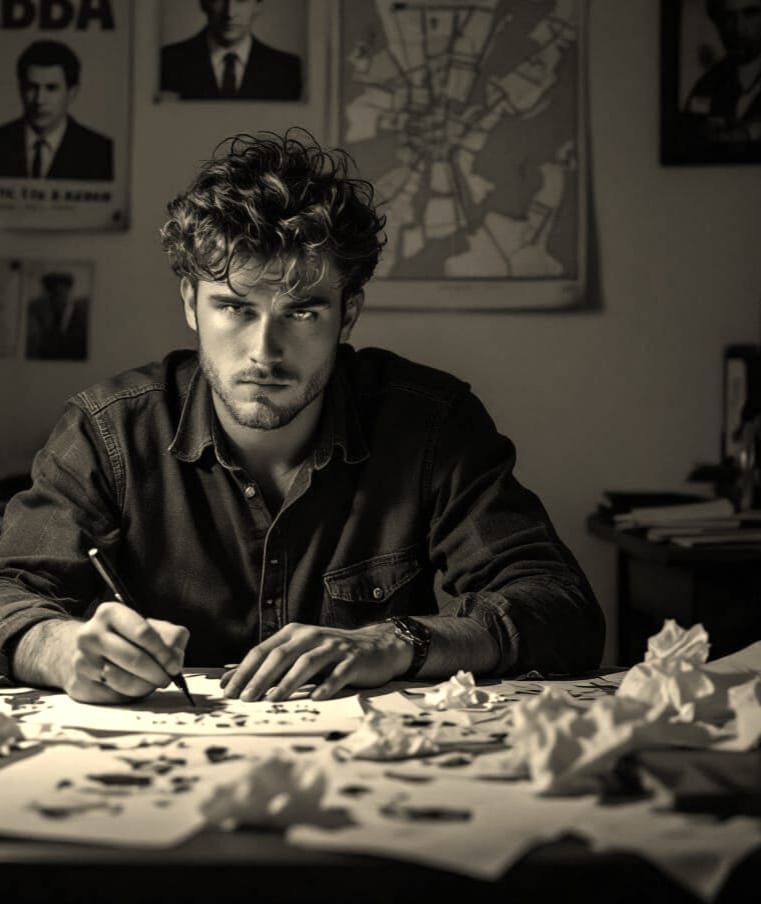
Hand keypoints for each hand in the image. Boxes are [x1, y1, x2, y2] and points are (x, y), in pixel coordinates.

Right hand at [60, 602, 188, 703]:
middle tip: (167, 679)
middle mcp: (91, 634)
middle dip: (158, 673)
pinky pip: (113, 695)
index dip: (163, 652)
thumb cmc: (124, 639)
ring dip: (146, 686)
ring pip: (125, 681)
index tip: (174, 665)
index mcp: (110, 613)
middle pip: (135, 659)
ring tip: (152, 683)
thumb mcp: (149, 627)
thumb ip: (170, 637)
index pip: (143, 633)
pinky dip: (129, 695)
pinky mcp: (79, 684)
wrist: (82, 652)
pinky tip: (132, 687)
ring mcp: (81, 660)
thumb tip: (175, 658)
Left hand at [220, 621, 412, 701]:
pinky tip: (315, 699)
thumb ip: (267, 665)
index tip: (229, 692)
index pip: (263, 651)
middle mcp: (312, 636)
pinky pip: (338, 673)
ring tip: (273, 700)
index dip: (244, 670)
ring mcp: (334, 647)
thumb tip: (227, 679)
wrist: (377, 646)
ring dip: (288, 682)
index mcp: (295, 633)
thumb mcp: (298, 653)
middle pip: (281, 655)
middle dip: (261, 678)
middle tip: (246, 699)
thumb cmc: (331, 654)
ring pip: (307, 663)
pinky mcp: (354, 660)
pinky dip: (326, 685)